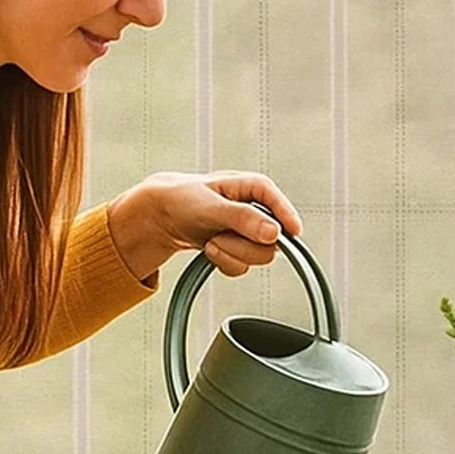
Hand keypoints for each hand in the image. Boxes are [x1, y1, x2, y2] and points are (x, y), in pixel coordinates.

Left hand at [107, 171, 302, 281]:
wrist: (161, 216)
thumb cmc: (183, 200)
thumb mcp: (211, 206)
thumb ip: (243, 218)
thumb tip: (274, 233)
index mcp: (254, 187)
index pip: (279, 204)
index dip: (287, 218)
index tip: (293, 234)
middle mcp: (257, 209)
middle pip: (272, 241)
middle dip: (242, 245)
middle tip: (218, 236)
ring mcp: (250, 231)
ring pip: (259, 257)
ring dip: (230, 254)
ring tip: (210, 240)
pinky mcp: (240, 247)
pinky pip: (243, 266)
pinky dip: (224, 262)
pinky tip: (210, 248)